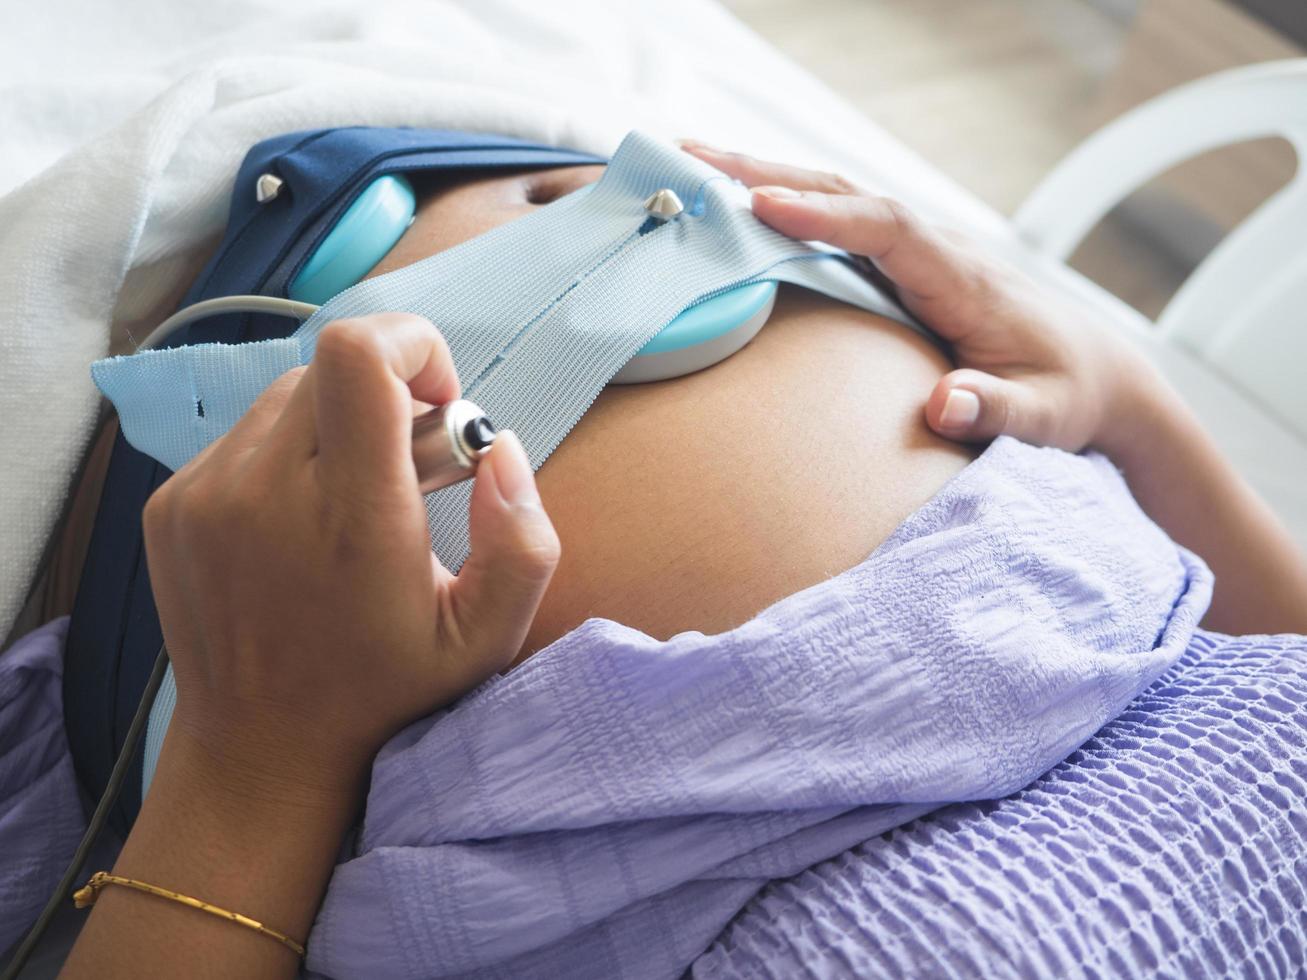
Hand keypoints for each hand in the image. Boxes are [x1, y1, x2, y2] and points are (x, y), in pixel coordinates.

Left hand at [142, 313, 560, 803]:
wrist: (263, 749)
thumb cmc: (386, 690)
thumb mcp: (489, 637)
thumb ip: (525, 540)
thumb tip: (499, 447)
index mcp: (352, 517)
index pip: (359, 356)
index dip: (413, 346)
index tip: (441, 403)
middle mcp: (264, 492)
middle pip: (331, 368)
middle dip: (389, 397)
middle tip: (412, 472)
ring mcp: (204, 496)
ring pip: (286, 397)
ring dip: (336, 426)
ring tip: (355, 501)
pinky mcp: (170, 506)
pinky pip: (244, 437)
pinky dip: (287, 457)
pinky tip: (301, 525)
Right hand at [680, 141, 1160, 456]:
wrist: (1099, 374)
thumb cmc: (1071, 396)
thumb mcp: (1047, 417)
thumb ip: (1000, 410)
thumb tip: (945, 405)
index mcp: (966, 278)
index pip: (891, 228)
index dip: (827, 215)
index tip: (763, 203)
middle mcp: (939, 251)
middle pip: (851, 194)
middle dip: (773, 172)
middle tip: (695, 158)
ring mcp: (922, 254)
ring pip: (841, 200)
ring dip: (772, 179)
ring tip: (698, 168)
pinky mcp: (909, 266)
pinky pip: (842, 225)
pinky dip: (791, 207)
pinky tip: (746, 211)